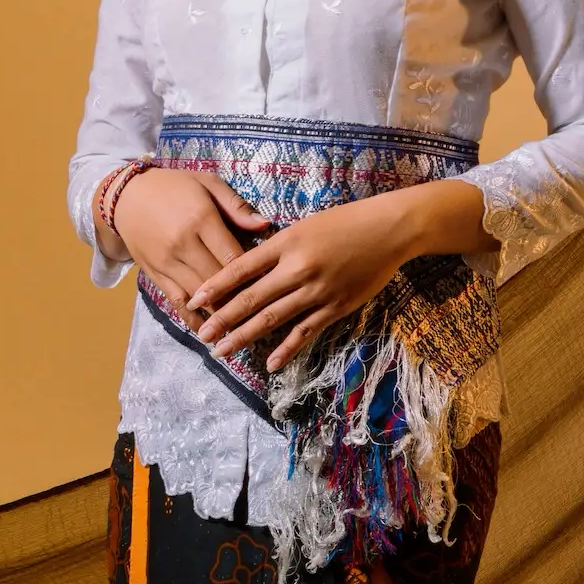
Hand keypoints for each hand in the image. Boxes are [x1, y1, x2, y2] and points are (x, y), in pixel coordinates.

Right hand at [103, 168, 271, 328]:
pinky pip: (177, 303)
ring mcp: (167, 263)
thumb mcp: (207, 184)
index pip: (234, 256)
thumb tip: (265, 224)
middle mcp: (183, 244)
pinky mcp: (155, 276)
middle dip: (242, 297)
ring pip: (200, 296)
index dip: (256, 273)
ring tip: (244, 330)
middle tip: (266, 311)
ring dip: (221, 314)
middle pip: (220, 281)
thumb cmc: (173, 186)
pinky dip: (193, 319)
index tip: (274, 284)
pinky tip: (209, 330)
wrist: (126, 197)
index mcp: (201, 219)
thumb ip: (236, 206)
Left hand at [189, 194, 416, 370]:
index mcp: (286, 243)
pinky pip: (305, 332)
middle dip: (222, 319)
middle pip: (251, 298)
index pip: (241, 267)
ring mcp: (317, 291)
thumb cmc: (345, 221)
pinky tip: (270, 363)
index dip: (216, 286)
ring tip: (222, 350)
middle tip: (201, 334)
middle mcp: (297, 269)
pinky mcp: (336, 307)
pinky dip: (287, 349)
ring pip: (272, 319)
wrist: (389, 230)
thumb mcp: (305, 225)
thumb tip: (247, 268)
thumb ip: (277, 247)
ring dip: (244, 336)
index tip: (195, 299)